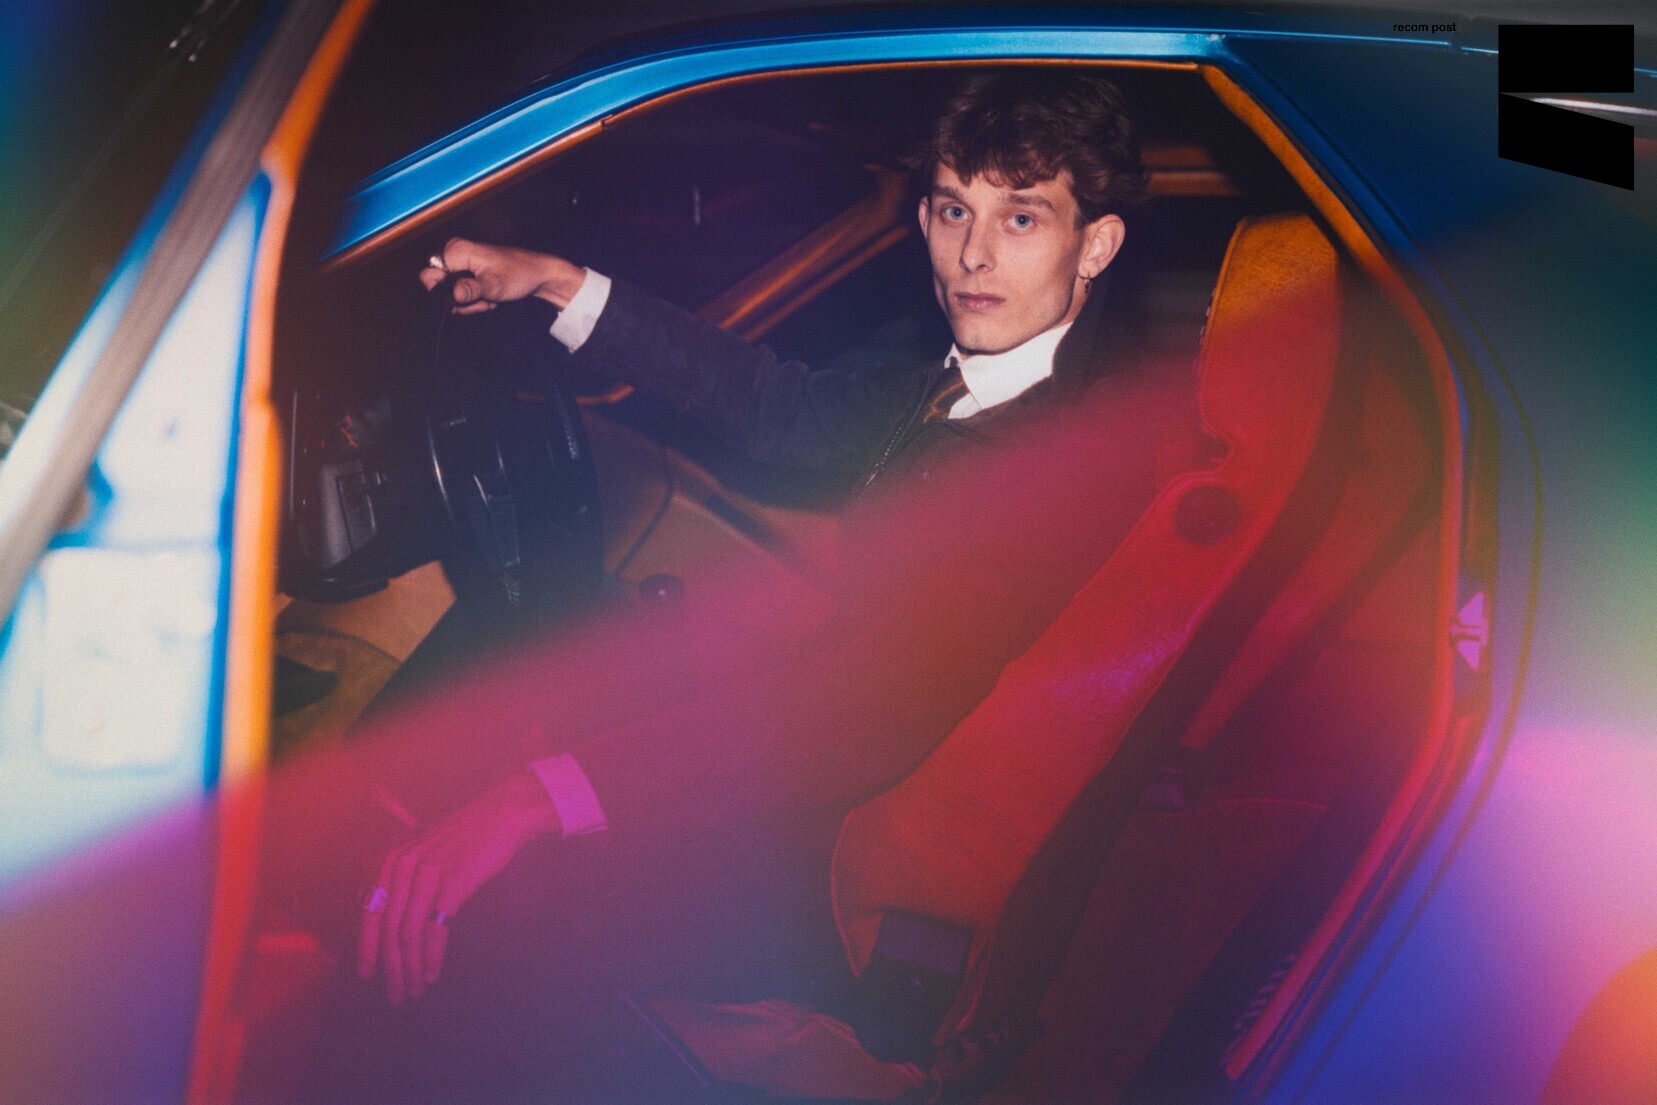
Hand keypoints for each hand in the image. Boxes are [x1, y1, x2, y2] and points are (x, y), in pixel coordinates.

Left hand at [358, 771, 560, 1004]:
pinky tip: (432, 973)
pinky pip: (434, 930)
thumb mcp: (426, 852)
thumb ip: (407, 878)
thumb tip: (394, 920)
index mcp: (393, 861)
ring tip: (414, 990)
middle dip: (390, 968)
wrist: (500, 816)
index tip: (366, 974)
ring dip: (410, 969)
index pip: (371, 912)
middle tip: (395, 995)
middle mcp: (404, 867)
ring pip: (408, 934)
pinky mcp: (452, 883)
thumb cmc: (466, 838)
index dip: (367, 947)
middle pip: (389, 929)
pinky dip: (431, 957)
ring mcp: (427, 875)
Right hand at [419, 237, 586, 313]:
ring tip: (490, 296)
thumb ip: (473, 289)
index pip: (429, 277)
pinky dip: (476, 300)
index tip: (468, 296)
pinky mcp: (468, 274)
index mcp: (456, 250)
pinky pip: (462, 294)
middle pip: (440, 288)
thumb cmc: (519, 274)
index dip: (445, 293)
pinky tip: (490, 296)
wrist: (537, 275)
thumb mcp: (495, 285)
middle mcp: (454, 254)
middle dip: (462, 300)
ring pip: (452, 295)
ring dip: (472, 302)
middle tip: (484, 298)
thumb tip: (454, 294)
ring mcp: (461, 265)